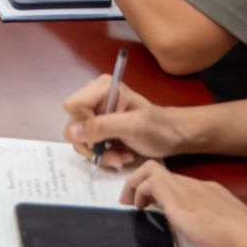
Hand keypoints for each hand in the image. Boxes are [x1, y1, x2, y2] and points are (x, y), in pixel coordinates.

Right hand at [61, 76, 186, 170]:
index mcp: (102, 88)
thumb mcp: (132, 127)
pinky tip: (121, 156)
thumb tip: (71, 132)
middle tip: (116, 156)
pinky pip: (88, 144)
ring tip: (122, 158)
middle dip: (93, 146)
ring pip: (80, 139)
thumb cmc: (158, 128)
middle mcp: (94, 98)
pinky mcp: (99, 128)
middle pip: (74, 125)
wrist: (174, 136)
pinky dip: (104, 155)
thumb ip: (102, 127)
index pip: (73, 106)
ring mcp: (96, 113)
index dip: (85, 126)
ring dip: (101, 154)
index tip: (105, 138)